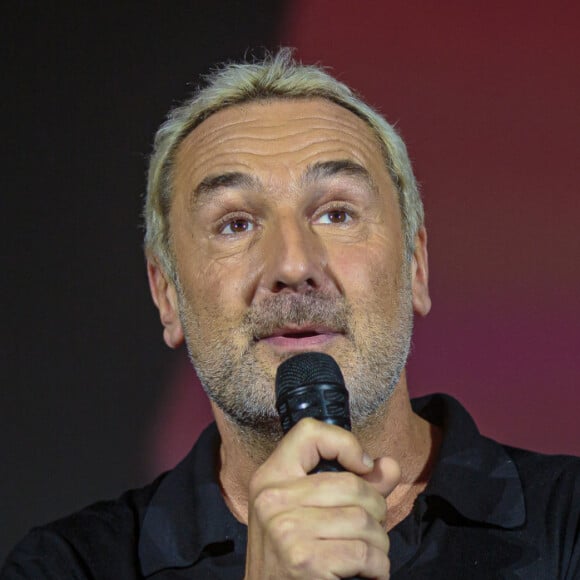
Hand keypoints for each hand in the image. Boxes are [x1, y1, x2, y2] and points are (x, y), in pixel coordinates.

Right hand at [244, 418, 400, 578]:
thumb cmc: (294, 556)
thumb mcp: (310, 512)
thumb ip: (354, 485)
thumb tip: (389, 465)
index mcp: (270, 477)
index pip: (308, 432)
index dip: (344, 442)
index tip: (362, 467)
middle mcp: (272, 498)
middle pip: (352, 483)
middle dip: (376, 510)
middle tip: (370, 531)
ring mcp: (285, 529)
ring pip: (363, 519)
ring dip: (379, 543)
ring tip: (370, 555)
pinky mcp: (304, 560)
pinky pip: (364, 552)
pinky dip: (378, 568)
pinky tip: (368, 574)